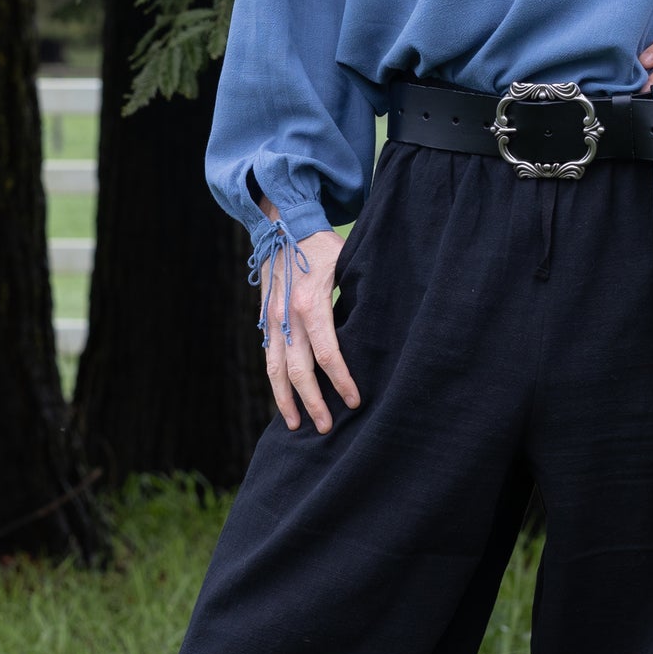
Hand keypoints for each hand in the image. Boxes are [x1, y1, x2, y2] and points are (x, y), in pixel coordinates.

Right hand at [257, 220, 359, 434]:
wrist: (282, 225)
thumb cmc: (322, 244)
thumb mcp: (348, 262)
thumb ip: (361, 292)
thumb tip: (386, 322)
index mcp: (309, 303)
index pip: (327, 353)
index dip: (341, 380)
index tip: (355, 401)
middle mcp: (286, 315)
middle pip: (298, 371)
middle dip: (312, 402)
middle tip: (326, 428)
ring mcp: (271, 319)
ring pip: (275, 369)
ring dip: (285, 400)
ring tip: (297, 425)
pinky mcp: (266, 319)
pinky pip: (270, 357)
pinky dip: (276, 381)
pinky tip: (284, 399)